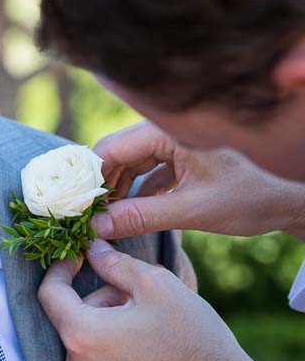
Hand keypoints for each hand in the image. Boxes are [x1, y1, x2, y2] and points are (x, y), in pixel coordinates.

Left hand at [37, 239, 283, 360]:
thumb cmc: (193, 340)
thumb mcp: (156, 285)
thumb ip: (115, 263)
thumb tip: (92, 247)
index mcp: (81, 336)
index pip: (49, 294)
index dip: (61, 268)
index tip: (77, 256)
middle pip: (74, 319)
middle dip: (101, 300)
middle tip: (138, 296)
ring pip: (87, 344)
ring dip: (108, 327)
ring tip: (150, 326)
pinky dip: (115, 354)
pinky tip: (149, 352)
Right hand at [91, 121, 304, 240]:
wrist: (291, 199)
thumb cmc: (249, 198)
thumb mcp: (191, 210)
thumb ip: (141, 217)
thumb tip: (97, 227)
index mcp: (168, 133)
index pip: (110, 149)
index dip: (89, 179)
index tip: (77, 208)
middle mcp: (166, 132)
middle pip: (116, 155)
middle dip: (101, 186)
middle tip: (89, 218)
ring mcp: (174, 144)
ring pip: (130, 164)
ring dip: (117, 191)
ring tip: (107, 220)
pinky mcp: (181, 159)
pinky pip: (147, 171)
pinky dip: (136, 192)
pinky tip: (130, 214)